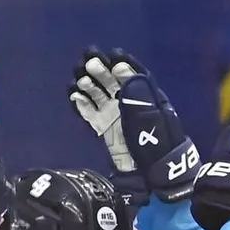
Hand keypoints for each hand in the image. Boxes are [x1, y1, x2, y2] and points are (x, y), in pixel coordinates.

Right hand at [69, 48, 199, 199]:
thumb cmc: (155, 144)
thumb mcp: (150, 116)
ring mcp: (115, 116)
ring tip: (80, 78)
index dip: (122, 64)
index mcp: (145, 97)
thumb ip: (136, 92)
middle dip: (101, 71)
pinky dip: (82, 104)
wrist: (150, 174)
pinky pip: (90, 113)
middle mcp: (128, 104)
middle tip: (89, 62)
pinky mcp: (104, 129)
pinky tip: (74, 95)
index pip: (132, 75)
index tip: (112, 54)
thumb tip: (121, 68)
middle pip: (112, 82)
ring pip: (99, 95)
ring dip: (89, 85)